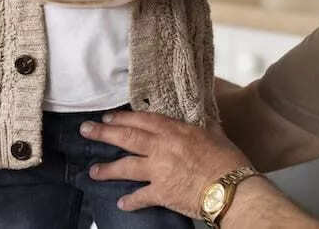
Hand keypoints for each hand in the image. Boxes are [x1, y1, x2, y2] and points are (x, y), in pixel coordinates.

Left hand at [81, 111, 251, 216]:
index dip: (123, 117)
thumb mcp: (217, 135)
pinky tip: (121, 203)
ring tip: (93, 171)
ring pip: (126, 166)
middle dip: (104, 133)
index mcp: (175, 131)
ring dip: (107, 169)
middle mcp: (162, 148)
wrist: (232, 189)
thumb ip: (205, 126)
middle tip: (85, 130)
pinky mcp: (162, 193)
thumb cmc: (229, 161)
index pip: (143, 119)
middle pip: (127, 137)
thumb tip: (206, 116)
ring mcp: (160, 171)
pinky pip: (140, 197)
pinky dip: (130, 201)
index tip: (108, 116)